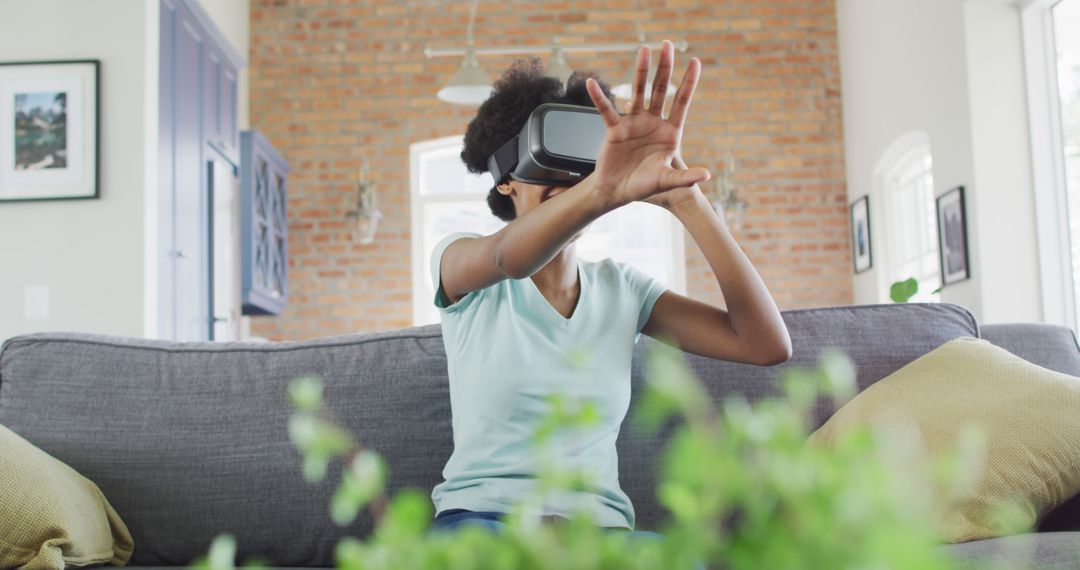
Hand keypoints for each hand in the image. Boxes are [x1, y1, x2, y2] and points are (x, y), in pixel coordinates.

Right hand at [585, 40, 710, 207]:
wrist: (617, 192)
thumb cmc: (643, 186)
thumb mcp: (667, 181)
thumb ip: (685, 177)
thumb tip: (707, 175)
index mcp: (669, 132)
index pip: (682, 102)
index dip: (689, 82)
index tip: (695, 61)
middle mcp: (653, 122)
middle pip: (661, 89)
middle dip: (665, 67)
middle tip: (668, 45)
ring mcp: (634, 123)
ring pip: (639, 92)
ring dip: (641, 71)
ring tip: (644, 50)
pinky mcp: (615, 128)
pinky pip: (606, 109)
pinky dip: (600, 97)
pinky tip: (593, 84)